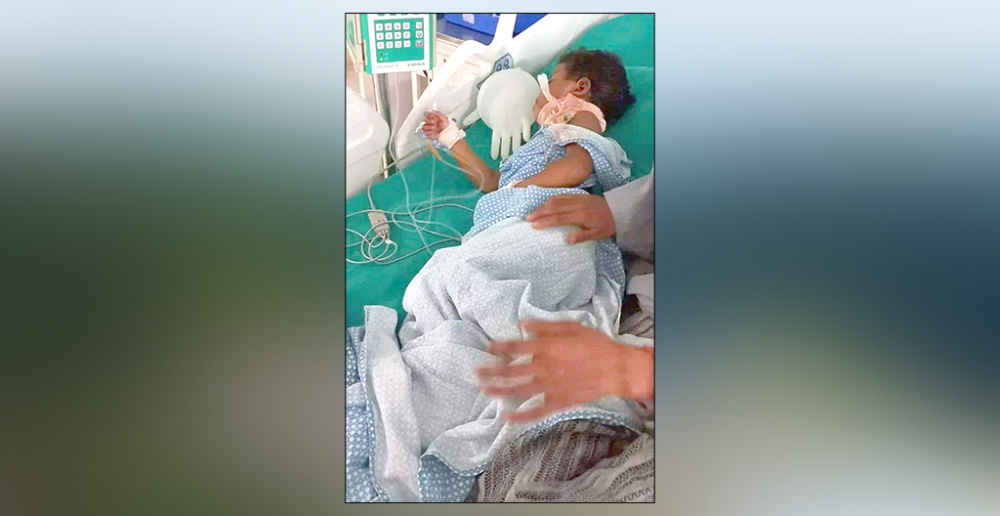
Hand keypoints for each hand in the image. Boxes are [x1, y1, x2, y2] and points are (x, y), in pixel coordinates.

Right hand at [422, 110, 448, 139]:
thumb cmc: (446, 125)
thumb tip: (433, 110)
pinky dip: (430, 133)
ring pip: (424, 127)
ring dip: (429, 127)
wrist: (448, 132)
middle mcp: (430, 123)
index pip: (426, 114)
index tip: (430, 115)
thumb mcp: (443, 117)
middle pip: (424, 121)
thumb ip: (438, 113)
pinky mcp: (429, 134)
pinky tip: (434, 132)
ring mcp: (429, 128)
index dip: (427, 114)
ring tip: (434, 128)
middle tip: (433, 122)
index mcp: (433, 117)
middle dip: (429, 121)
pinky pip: (426, 133)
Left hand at [474, 68, 538, 158]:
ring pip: (517, 142)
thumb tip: (463, 121)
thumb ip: (474, 116)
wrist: (511, 89)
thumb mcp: (484, 109)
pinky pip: (526, 130)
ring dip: (516, 148)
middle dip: (506, 153)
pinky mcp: (526, 120)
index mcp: (497, 127)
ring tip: (516, 154)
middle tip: (506, 158)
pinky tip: (526, 140)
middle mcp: (507, 129)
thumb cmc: (497, 99)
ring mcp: (517, 125)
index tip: (494, 157)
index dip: (495, 151)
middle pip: (506, 146)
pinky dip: (526, 136)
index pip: (495, 143)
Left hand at [475, 320, 653, 423]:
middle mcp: (543, 368)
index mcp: (546, 348)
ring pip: (518, 390)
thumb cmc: (595, 344)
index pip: (515, 348)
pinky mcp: (558, 402)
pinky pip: (536, 411)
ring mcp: (549, 387)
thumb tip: (524, 325)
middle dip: (492, 371)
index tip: (488, 348)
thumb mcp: (571, 327)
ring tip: (485, 390)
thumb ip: (545, 327)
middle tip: (477, 372)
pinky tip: (507, 417)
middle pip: (511, 371)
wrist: (615, 369)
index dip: (499, 348)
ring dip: (499, 390)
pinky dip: (520, 416)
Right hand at [525, 194, 615, 243]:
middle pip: (554, 207)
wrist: (618, 209)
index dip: (546, 221)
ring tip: (532, 211)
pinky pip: (562, 195)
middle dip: (540, 212)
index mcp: (580, 216)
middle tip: (527, 218)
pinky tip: (545, 203)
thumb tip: (566, 240)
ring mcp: (576, 199)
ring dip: (543, 205)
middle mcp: (576, 205)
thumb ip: (582, 236)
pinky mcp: (578, 195)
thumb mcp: (597, 234)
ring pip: (556, 200)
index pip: (559, 218)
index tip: (535, 225)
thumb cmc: (606, 224)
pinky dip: (551, 199)